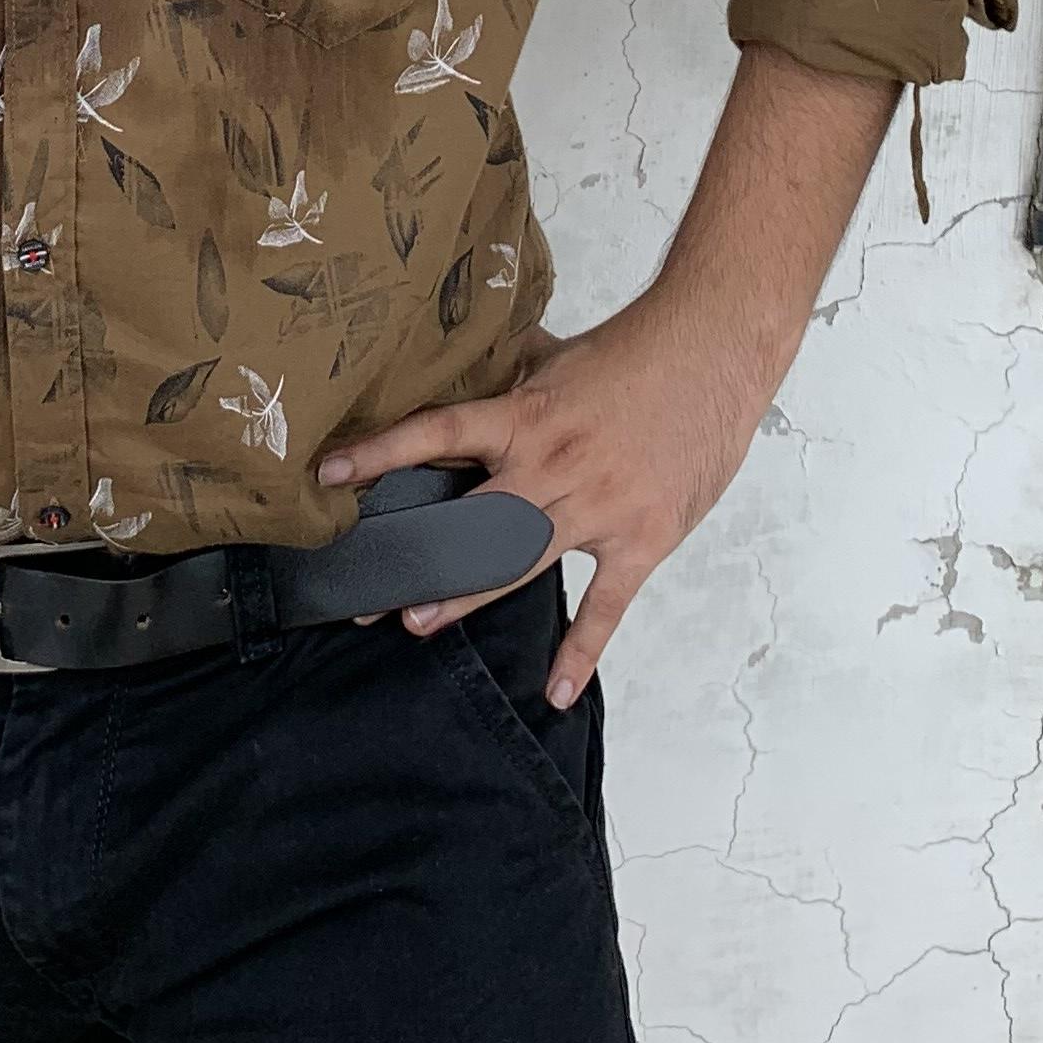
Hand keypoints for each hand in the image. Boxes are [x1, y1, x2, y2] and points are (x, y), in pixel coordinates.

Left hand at [316, 297, 776, 710]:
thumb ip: (507, 379)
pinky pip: (607, 606)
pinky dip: (583, 651)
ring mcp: (598, 507)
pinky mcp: (642, 538)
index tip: (328, 473)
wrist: (714, 352)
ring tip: (420, 623)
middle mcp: (554, 464)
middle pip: (471, 521)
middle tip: (369, 592)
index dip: (381, 453)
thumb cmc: (635, 352)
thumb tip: (455, 371)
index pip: (438, 433)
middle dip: (420, 558)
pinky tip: (558, 690)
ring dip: (470, 595)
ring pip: (522, 562)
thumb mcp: (556, 357)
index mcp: (527, 415)